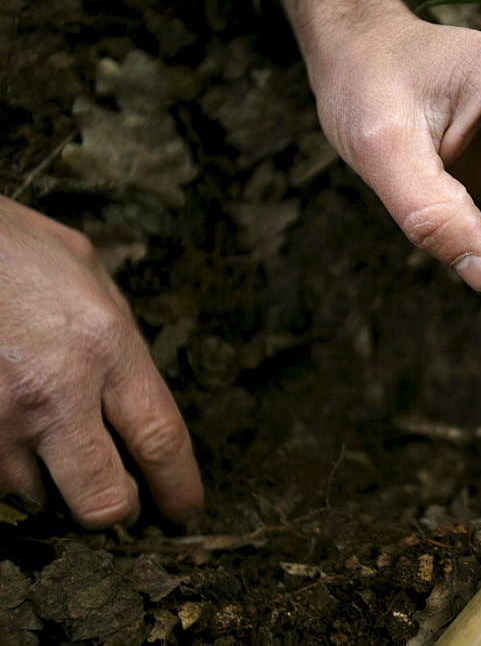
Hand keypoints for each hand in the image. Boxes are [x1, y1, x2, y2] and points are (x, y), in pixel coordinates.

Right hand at [0, 196, 202, 528]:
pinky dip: (2, 468)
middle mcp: (55, 391)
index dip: (179, 486)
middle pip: (103, 499)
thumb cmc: (10, 248)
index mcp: (105, 346)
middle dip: (116, 510)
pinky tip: (6, 429)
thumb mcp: (87, 271)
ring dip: (45, 483)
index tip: (185, 508)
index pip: (160, 440)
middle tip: (118, 500)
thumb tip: (138, 386)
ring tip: (41, 439)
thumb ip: (118, 335)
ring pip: (34, 497)